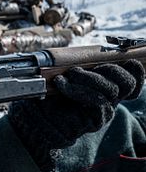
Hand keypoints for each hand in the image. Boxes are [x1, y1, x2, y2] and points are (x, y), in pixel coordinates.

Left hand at [9, 59, 144, 170]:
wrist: (38, 117)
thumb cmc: (51, 93)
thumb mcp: (67, 73)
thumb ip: (83, 64)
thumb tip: (93, 51)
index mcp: (107, 83)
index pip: (134, 76)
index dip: (133, 68)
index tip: (116, 59)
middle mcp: (111, 97)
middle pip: (128, 82)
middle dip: (109, 69)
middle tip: (82, 68)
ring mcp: (105, 109)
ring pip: (112, 90)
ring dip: (88, 78)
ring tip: (68, 76)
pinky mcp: (95, 120)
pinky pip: (97, 101)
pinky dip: (77, 89)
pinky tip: (62, 85)